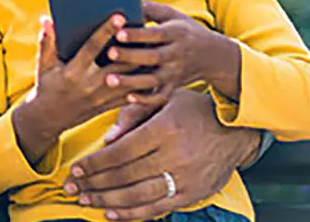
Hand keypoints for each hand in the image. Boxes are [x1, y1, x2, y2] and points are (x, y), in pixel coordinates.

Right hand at [13, 15, 168, 164]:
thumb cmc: (47, 86)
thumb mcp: (43, 64)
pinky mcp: (110, 105)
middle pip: (119, 64)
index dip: (106, 31)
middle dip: (133, 47)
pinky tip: (154, 68)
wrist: (50, 118)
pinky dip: (144, 83)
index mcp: (74, 72)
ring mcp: (103, 97)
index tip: (119, 16)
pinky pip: (132, 95)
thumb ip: (47, 42)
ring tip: (155, 45)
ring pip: (130, 79)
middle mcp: (91, 85)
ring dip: (143, 64)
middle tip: (147, 28)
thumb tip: (47, 19)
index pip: (93, 47)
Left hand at [63, 88, 260, 220]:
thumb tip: (107, 140)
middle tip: (72, 187)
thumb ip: (133, 114)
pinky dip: (131, 214)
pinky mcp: (191, 195)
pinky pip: (156, 209)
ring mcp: (184, 179)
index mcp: (165, 130)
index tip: (75, 169)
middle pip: (124, 176)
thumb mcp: (165, 99)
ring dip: (107, 201)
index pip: (120, 152)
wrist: (237, 133)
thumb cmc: (195, 110)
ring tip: (86, 200)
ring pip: (137, 196)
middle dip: (93, 184)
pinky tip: (111, 213)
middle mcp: (175, 157)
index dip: (94, 164)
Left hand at [106, 1, 240, 100]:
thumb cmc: (185, 30)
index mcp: (176, 33)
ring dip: (131, 81)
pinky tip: (128, 98)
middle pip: (153, 57)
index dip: (137, 34)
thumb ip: (150, 8)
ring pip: (153, 80)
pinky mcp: (173, 87)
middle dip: (130, 56)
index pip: (156, 34)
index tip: (118, 32)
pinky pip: (160, 97)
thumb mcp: (173, 15)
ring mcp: (175, 73)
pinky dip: (145, 100)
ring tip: (110, 80)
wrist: (213, 56)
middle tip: (109, 53)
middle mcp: (177, 54)